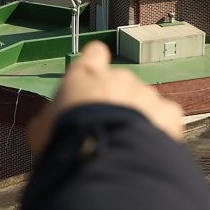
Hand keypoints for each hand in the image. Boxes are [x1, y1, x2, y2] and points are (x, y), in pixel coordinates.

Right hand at [27, 41, 184, 155]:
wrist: (101, 156)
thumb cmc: (65, 139)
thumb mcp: (41, 129)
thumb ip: (50, 118)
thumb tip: (45, 126)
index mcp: (85, 75)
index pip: (94, 54)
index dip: (95, 62)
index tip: (94, 76)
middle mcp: (118, 77)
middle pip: (120, 84)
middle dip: (116, 102)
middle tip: (106, 130)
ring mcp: (145, 93)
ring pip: (143, 102)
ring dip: (137, 118)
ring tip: (125, 145)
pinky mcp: (168, 112)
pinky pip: (164, 118)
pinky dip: (158, 130)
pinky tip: (146, 148)